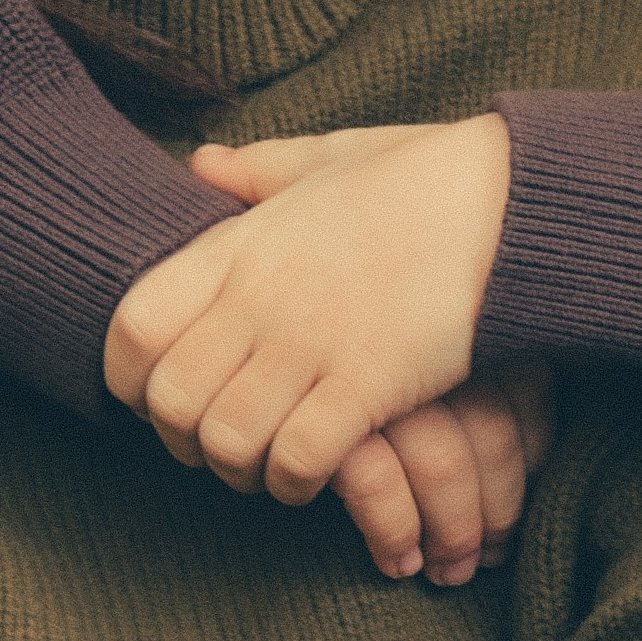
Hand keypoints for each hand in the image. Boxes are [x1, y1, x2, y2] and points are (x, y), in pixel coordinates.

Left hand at [104, 118, 526, 583]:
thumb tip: (201, 162)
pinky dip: (296, 482)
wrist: (512, 203)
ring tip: (267, 467)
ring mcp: (310, 342)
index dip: (129, 377)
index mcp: (240, 243)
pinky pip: (297, 460)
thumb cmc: (425, 179)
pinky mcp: (367, 383)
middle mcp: (261, 296)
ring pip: (226, 441)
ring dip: (241, 469)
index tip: (156, 396)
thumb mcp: (329, 158)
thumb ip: (258, 170)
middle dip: (183, 440)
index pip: (133, 325)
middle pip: (170, 399)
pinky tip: (316, 475)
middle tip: (214, 447)